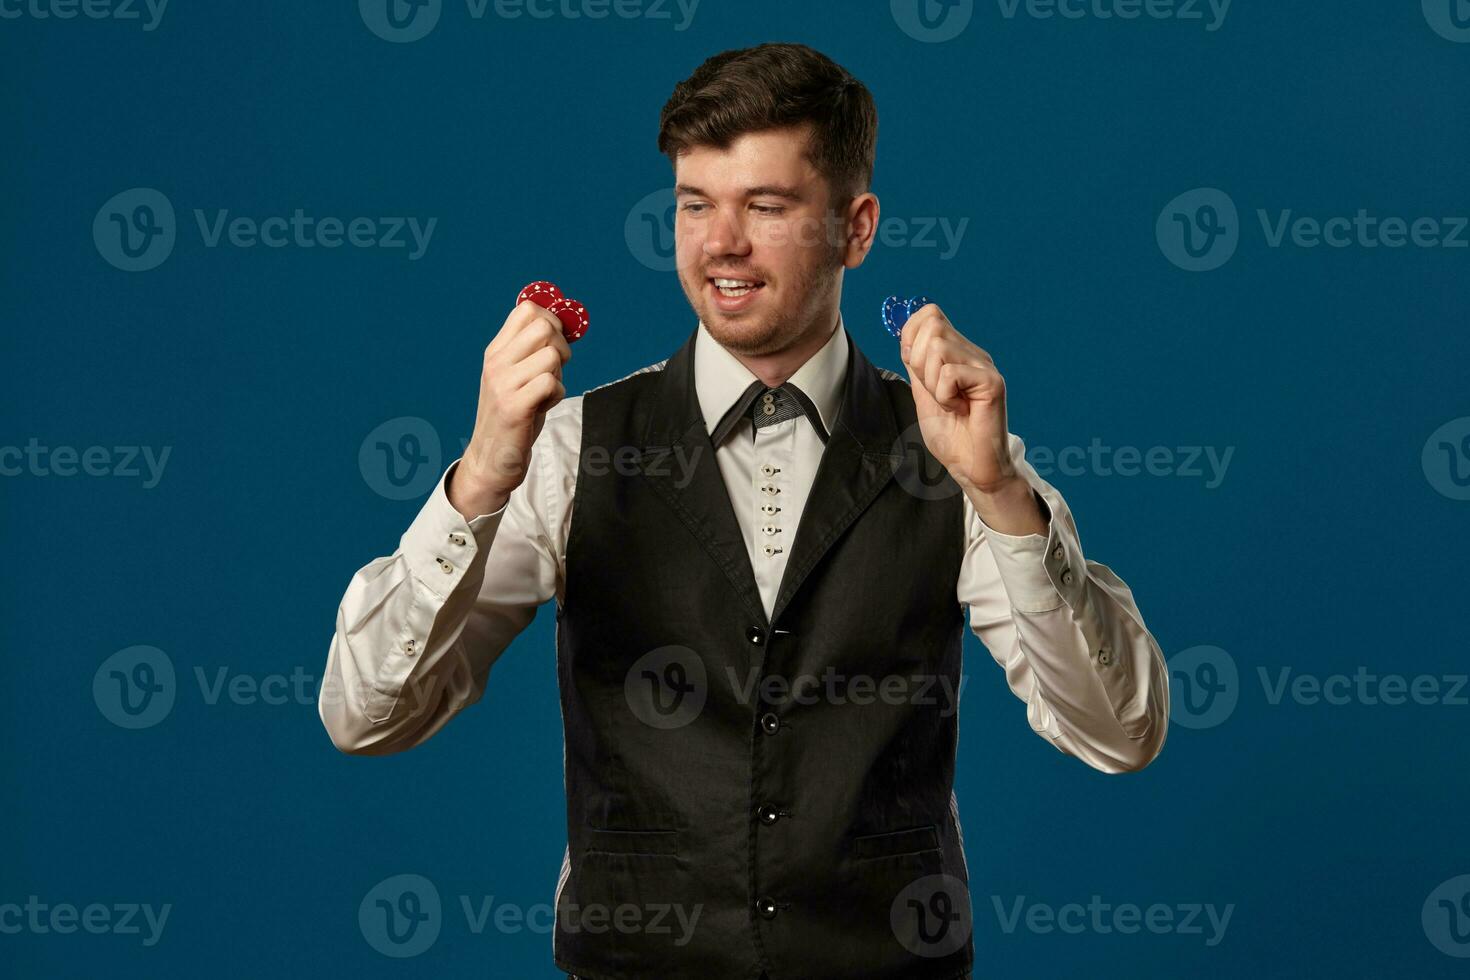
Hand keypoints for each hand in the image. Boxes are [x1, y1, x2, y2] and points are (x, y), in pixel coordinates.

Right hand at [449, 301, 571, 517]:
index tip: (555, 343)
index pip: (527, 309)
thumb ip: (532, 350)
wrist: (491, 459)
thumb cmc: (513, 415)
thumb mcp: (516, 375)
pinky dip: (556, 395)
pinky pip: (551, 383)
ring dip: (559, 375)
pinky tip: (543, 406)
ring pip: (552, 356)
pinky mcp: (514, 407)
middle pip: (544, 327)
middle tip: (554, 370)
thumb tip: (564, 322)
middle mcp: (496, 362)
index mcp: (496, 350)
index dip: (552, 320)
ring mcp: (503, 384)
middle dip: (561, 347)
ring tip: (544, 392)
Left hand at [898, 304, 1016, 494]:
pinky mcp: (992, 382)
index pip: (930, 313)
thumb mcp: (923, 393)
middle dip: (919, 362)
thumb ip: (916, 364)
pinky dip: (945, 396)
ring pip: (939, 347)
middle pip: (932, 325)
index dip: (911, 335)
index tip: (917, 370)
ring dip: (932, 383)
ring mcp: (984, 366)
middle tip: (936, 391)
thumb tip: (906, 334)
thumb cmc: (951, 436)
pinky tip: (960, 410)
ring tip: (949, 403)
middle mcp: (973, 354)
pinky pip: (950, 374)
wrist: (971, 467)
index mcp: (957, 353)